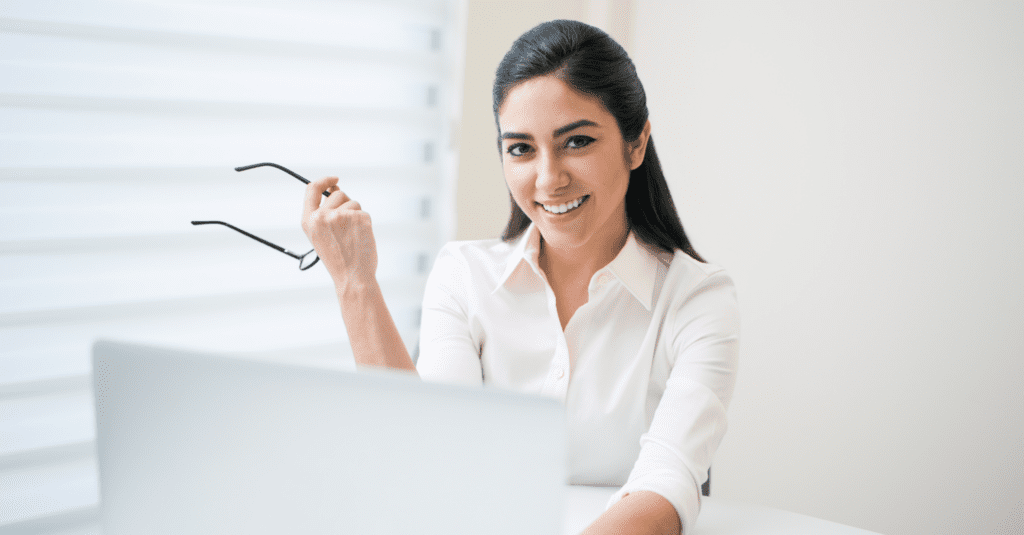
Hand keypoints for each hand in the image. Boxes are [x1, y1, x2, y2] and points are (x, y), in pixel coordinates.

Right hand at [301, 176, 377, 290]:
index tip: (334, 179)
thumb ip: (324, 211)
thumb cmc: (338, 258)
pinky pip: (364, 212)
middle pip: (338, 194)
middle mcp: (322, 216)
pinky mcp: (358, 217)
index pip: (312, 189)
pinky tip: (360, 238)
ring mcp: (341, 215)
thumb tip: (336, 187)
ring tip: (352, 236)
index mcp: (309, 221)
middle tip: (346, 227)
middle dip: (345, 204)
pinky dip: (365, 223)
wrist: (352, 276)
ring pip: (353, 203)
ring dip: (356, 215)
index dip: (324, 181)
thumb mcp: (321, 235)